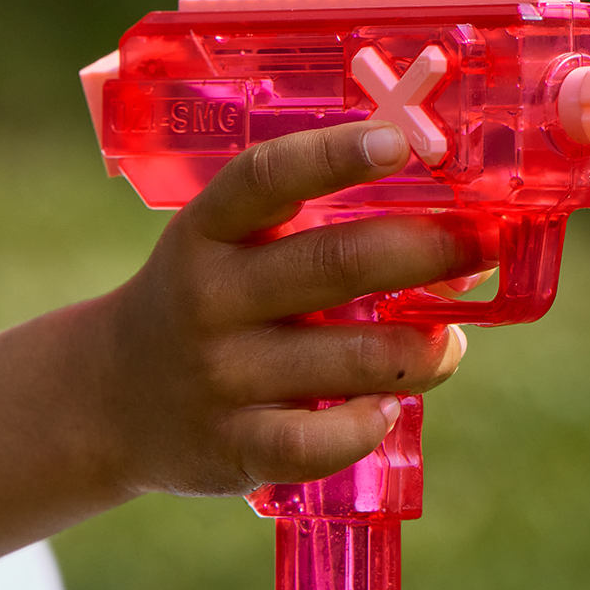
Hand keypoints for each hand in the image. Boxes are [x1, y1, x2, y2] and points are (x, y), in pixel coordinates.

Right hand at [102, 122, 470, 499]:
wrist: (110, 398)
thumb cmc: (206, 304)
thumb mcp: (225, 248)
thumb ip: (309, 234)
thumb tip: (446, 236)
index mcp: (205, 231)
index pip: (267, 178)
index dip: (335, 155)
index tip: (398, 142)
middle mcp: (208, 296)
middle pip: (334, 265)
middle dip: (425, 252)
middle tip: (479, 247)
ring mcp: (219, 375)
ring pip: (352, 359)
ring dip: (423, 350)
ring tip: (445, 344)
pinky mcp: (231, 447)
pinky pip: (322, 443)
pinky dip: (370, 424)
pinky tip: (388, 409)